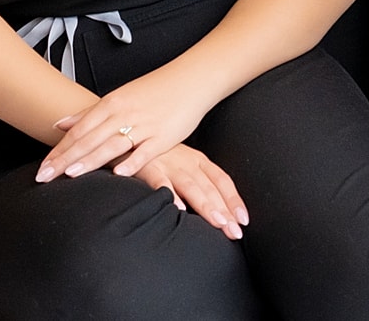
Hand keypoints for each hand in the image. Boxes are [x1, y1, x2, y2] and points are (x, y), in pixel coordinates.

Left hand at [39, 66, 218, 181]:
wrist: (189, 80)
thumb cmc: (153, 91)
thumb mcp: (118, 98)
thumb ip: (89, 113)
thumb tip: (60, 124)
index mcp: (110, 104)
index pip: (78, 131)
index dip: (58, 150)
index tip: (42, 167)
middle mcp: (123, 114)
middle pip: (89, 139)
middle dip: (65, 159)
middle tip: (44, 176)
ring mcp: (143, 125)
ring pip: (112, 144)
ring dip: (91, 160)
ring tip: (71, 174)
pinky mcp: (164, 136)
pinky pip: (145, 151)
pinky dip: (132, 162)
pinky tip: (119, 174)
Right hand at [129, 144, 249, 238]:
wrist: (125, 136)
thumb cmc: (155, 156)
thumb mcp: (181, 164)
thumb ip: (196, 184)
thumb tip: (216, 212)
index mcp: (197, 161)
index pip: (222, 181)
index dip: (234, 200)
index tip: (244, 219)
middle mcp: (186, 162)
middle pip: (210, 188)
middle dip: (225, 211)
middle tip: (235, 231)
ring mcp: (167, 164)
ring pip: (191, 186)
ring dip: (206, 204)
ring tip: (217, 222)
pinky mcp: (147, 167)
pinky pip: (160, 182)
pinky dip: (170, 195)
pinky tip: (178, 210)